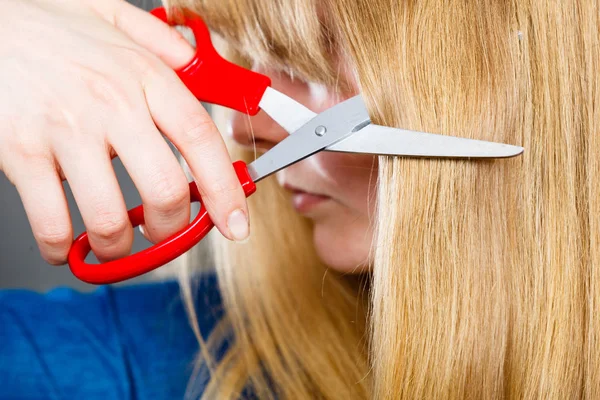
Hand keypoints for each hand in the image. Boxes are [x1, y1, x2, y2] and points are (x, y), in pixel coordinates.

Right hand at [0, 0, 249, 264]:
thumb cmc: (46, 26)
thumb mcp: (113, 16)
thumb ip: (161, 41)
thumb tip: (198, 65)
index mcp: (144, 75)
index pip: (201, 140)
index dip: (225, 191)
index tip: (235, 224)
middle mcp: (111, 105)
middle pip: (165, 191)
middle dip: (171, 229)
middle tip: (163, 232)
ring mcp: (65, 130)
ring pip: (110, 219)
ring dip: (119, 246)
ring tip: (115, 241)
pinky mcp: (20, 152)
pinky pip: (51, 223)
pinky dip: (61, 248)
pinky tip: (65, 242)